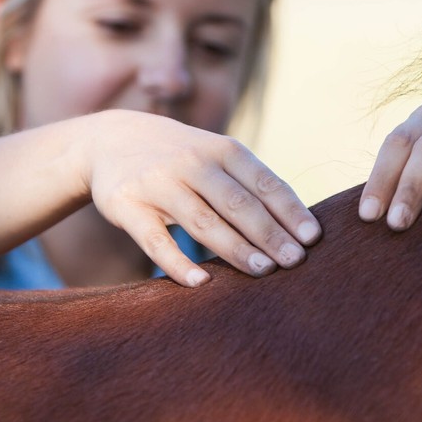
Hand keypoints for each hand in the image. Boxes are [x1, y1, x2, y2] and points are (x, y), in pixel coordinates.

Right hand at [81, 110, 321, 286]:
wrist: (108, 140)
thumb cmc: (178, 156)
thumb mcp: (213, 154)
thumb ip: (248, 184)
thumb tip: (298, 229)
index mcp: (222, 150)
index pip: (264, 182)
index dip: (290, 211)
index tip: (313, 239)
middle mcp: (192, 162)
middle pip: (238, 203)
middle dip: (269, 234)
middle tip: (296, 262)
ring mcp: (159, 184)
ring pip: (203, 221)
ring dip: (235, 248)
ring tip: (264, 271)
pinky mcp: (128, 206)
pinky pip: (155, 241)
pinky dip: (178, 263)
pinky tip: (200, 282)